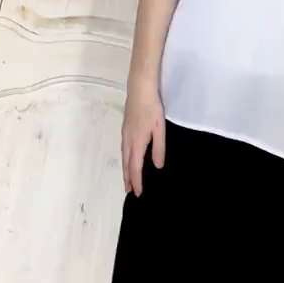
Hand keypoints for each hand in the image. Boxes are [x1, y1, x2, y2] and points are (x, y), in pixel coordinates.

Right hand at [121, 74, 165, 196]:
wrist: (140, 89)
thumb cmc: (152, 108)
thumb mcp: (160, 129)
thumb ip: (159, 148)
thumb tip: (157, 166)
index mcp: (137, 143)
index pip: (135, 168)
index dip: (136, 181)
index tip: (138, 193)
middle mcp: (128, 141)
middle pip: (126, 164)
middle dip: (128, 179)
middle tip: (129, 191)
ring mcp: (124, 133)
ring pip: (123, 156)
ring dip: (125, 169)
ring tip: (127, 179)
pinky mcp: (125, 127)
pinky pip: (123, 149)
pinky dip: (125, 159)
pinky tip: (128, 158)